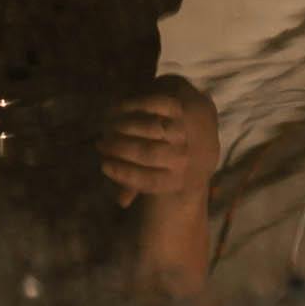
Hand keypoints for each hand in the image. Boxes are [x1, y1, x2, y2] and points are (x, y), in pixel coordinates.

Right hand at [103, 77, 221, 288]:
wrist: (203, 123)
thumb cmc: (175, 152)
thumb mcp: (164, 171)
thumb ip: (141, 184)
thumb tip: (120, 201)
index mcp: (180, 177)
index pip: (150, 181)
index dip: (124, 174)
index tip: (103, 165)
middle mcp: (185, 155)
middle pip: (148, 153)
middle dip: (120, 148)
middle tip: (101, 144)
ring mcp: (185, 129)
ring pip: (152, 128)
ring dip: (125, 126)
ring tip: (107, 125)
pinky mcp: (182, 105)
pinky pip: (156, 103)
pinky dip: (135, 105)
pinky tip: (119, 107)